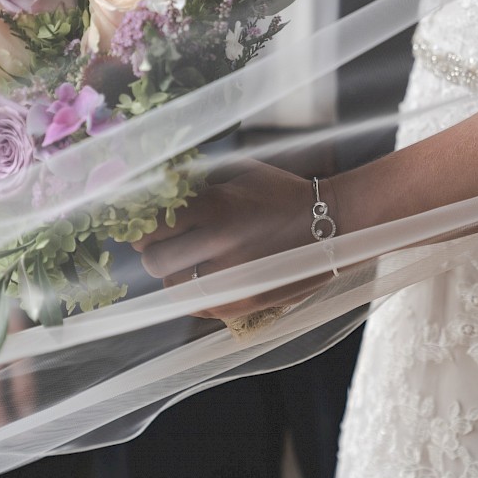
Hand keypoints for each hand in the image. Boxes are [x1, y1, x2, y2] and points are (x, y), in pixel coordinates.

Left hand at [132, 161, 332, 318]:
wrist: (334, 226)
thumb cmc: (284, 193)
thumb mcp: (241, 171)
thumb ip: (199, 178)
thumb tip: (159, 186)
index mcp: (215, 207)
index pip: (151, 225)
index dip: (143, 225)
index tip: (145, 223)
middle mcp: (219, 246)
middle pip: (154, 260)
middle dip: (153, 250)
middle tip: (162, 243)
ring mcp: (230, 280)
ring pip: (172, 287)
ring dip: (173, 273)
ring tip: (187, 261)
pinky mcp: (241, 305)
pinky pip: (196, 307)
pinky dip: (193, 293)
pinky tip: (204, 278)